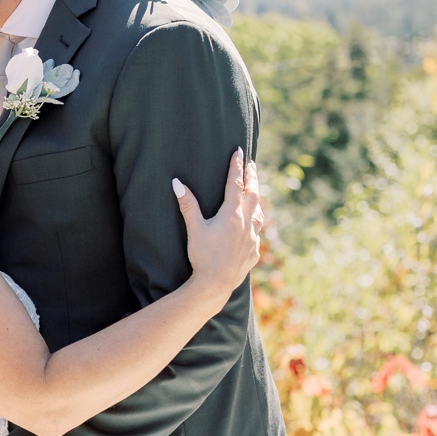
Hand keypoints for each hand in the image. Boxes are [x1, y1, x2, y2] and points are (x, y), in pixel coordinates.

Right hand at [175, 148, 262, 314]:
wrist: (216, 284)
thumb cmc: (203, 255)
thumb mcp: (194, 228)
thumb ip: (188, 205)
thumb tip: (177, 183)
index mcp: (232, 214)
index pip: (235, 184)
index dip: (236, 166)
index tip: (239, 151)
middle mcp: (246, 223)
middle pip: (253, 195)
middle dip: (252, 177)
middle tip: (251, 164)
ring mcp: (253, 238)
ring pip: (259, 213)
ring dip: (257, 200)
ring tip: (255, 193)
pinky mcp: (254, 252)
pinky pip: (257, 233)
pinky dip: (255, 224)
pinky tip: (252, 227)